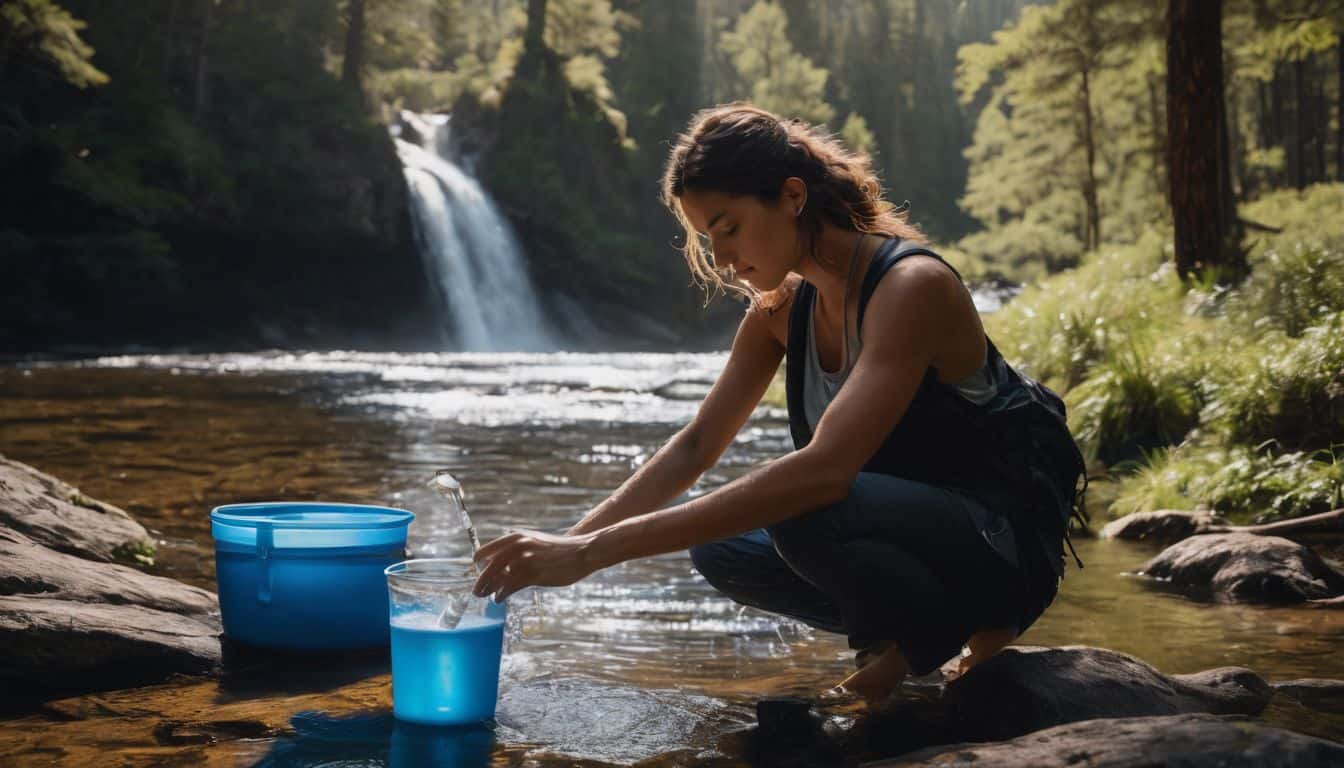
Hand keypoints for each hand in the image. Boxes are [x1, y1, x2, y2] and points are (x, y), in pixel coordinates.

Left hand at [472, 529, 600, 600]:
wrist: (581, 551)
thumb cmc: (556, 550)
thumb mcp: (533, 542)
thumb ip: (515, 550)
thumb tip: (496, 566)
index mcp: (514, 537)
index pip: (484, 552)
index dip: (479, 565)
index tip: (479, 573)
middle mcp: (516, 547)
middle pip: (487, 568)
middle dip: (479, 582)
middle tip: (476, 591)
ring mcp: (524, 561)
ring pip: (496, 579)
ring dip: (488, 590)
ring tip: (486, 596)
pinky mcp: (532, 574)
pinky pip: (509, 587)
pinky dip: (501, 595)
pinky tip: (499, 598)